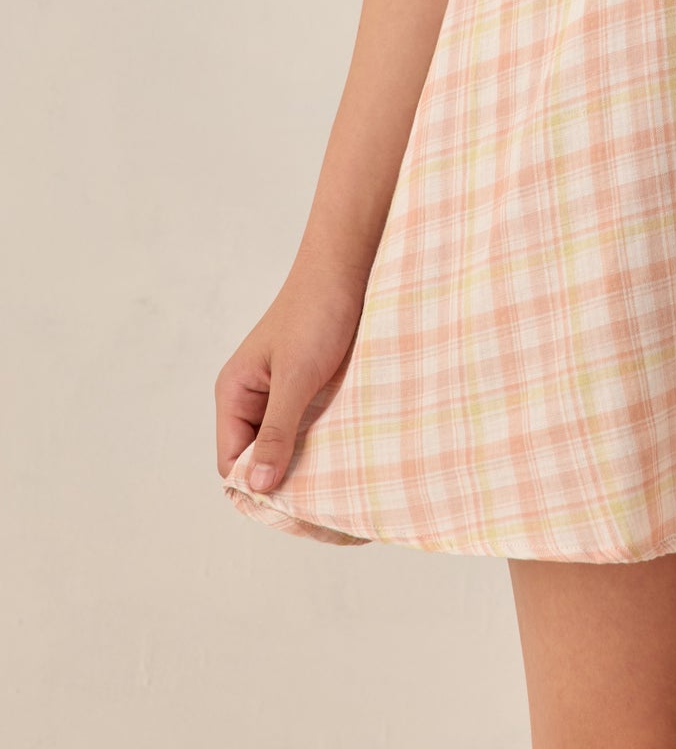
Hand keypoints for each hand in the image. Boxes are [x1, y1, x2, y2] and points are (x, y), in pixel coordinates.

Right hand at [215, 263, 366, 494]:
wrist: (347, 268)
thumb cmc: (316, 313)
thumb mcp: (296, 376)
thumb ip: (277, 430)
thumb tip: (259, 486)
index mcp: (234, 393)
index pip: (232, 461)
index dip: (255, 486)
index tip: (293, 504)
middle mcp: (250, 396)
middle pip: (256, 457)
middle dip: (282, 476)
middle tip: (319, 496)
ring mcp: (279, 391)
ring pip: (283, 442)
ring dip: (303, 457)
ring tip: (333, 476)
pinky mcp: (306, 385)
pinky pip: (304, 424)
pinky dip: (318, 438)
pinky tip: (342, 448)